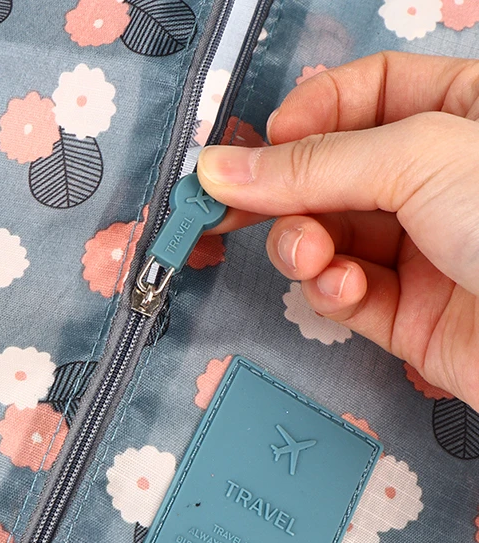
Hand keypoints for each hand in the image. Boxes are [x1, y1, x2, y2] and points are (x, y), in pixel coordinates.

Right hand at [198, 51, 478, 410]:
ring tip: (310, 255)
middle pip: (330, 172)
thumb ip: (313, 164)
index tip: (261, 147)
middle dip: (284, 194)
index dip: (308, 115)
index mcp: (461, 115)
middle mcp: (436, 181)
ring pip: (327, 237)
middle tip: (232, 210)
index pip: (365, 94)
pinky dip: (330, 291)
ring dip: (303, 246)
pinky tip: (343, 289)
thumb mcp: (418, 158)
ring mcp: (420, 248)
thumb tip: (223, 167)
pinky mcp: (405, 312)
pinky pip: (343, 292)